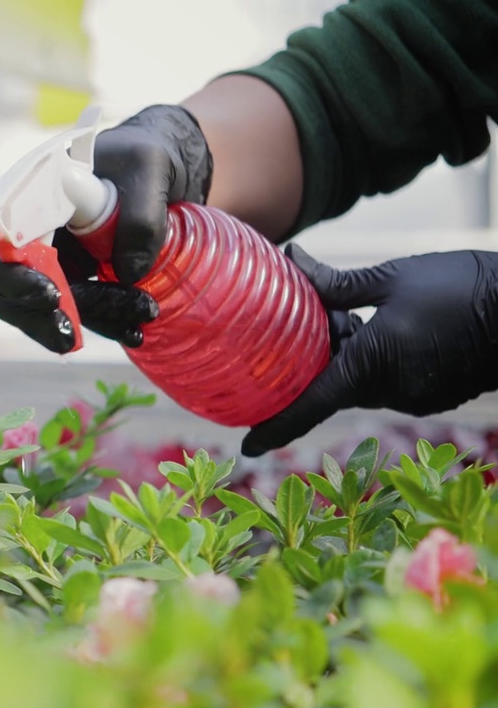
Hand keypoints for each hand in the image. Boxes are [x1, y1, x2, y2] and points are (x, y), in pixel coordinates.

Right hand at [0, 103, 210, 350]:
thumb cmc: (144, 154)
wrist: (168, 173)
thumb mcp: (149, 164)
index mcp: (28, 195)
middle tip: (75, 329)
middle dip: (37, 315)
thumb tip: (127, 271)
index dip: (6, 273)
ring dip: (86, 321)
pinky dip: (102, 324)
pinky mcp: (75, 283)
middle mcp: (27, 232)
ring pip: (41, 309)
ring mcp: (49, 261)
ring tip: (141, 316)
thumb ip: (140, 213)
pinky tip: (134, 328)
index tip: (49, 292)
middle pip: (2, 288)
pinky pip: (75, 314)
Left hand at [242, 245, 497, 456]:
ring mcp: (415, 396)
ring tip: (365, 310)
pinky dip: (379, 357)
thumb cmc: (463, 288)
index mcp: (369, 366)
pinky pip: (390, 379)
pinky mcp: (434, 392)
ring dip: (352, 351)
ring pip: (362, 379)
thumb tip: (295, 262)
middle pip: (333, 382)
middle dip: (321, 353)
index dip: (275, 427)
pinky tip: (396, 324)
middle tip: (323, 312)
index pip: (310, 405)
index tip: (246, 446)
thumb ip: (337, 284)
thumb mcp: (391, 279)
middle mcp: (390, 390)